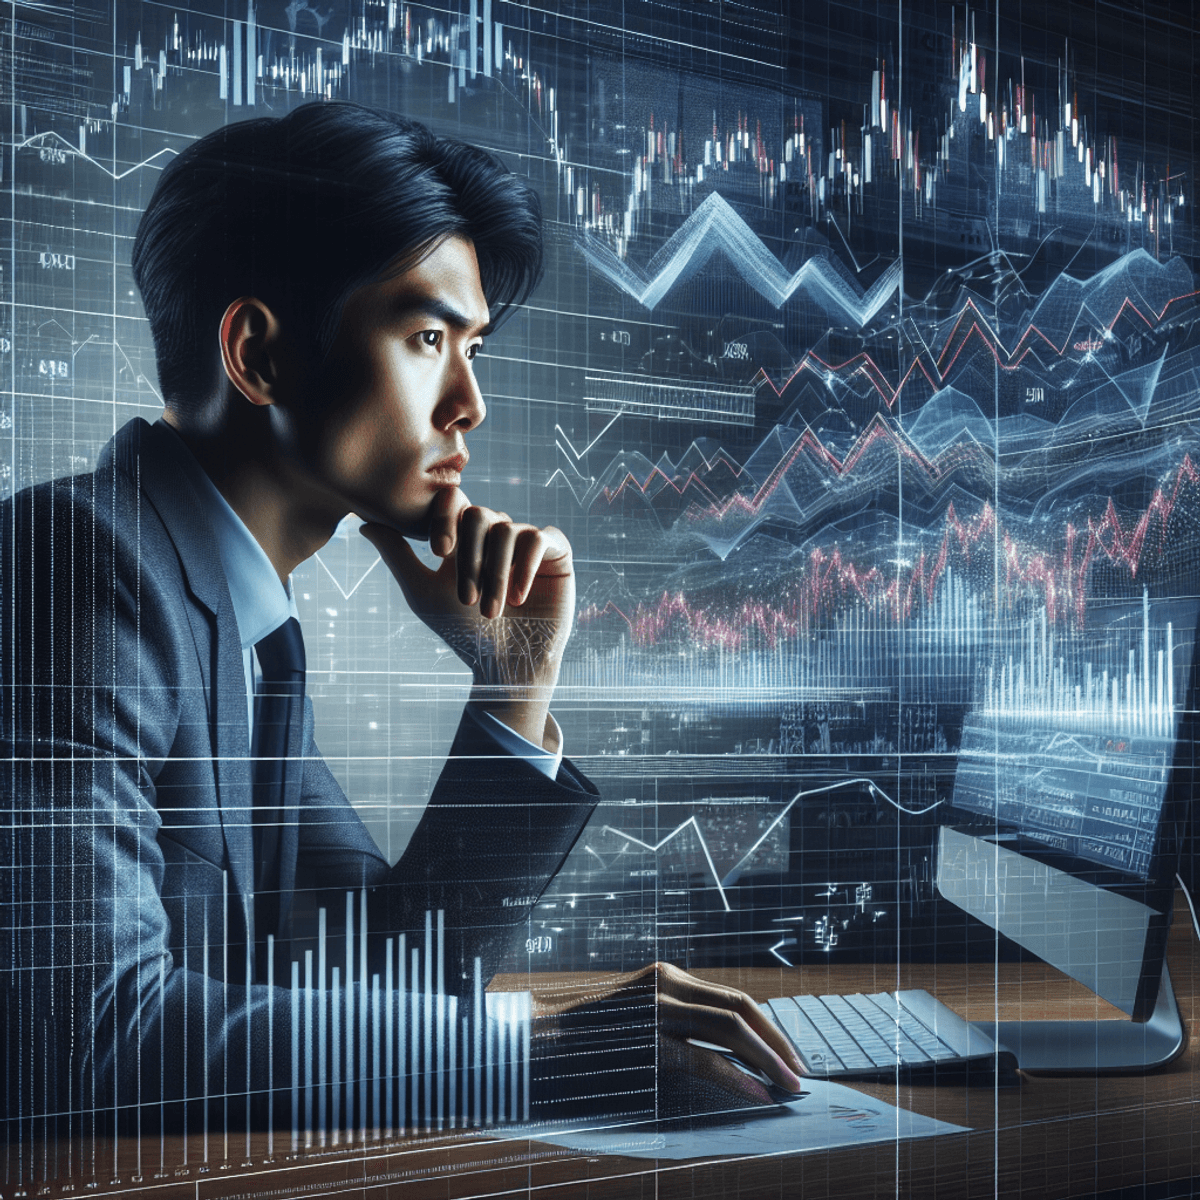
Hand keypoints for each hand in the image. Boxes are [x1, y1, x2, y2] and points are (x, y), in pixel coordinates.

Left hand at [361, 487, 574, 745]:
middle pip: (479, 514)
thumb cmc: (462, 633)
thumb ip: (397, 555)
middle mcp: (495, 534)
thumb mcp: (422, 593)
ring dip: (495, 573)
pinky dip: (525, 567)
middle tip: (465, 599)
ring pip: (507, 530)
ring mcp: (525, 541)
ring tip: (491, 610)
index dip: (444, 516)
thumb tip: (364, 523)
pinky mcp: (555, 553)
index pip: (454, 502)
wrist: (506, 665)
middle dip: (469, 557)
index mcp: (465, 537)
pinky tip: (519, 598)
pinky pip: (539, 538)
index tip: (437, 552)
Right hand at [529, 962, 805, 1121]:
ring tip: (790, 1086)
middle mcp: (666, 983)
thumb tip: (726, 1052)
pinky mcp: (645, 1038)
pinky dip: (736, 1078)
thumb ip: (676, 1022)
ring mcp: (656, 1008)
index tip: (790, 1056)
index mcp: (668, 976)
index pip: (734, 997)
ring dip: (768, 1058)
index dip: (769, 1027)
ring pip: (730, 1027)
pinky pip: (702, 1059)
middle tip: (801, 1074)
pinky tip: (757, 1094)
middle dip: (779, 1042)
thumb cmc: (589, 1035)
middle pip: (741, 1007)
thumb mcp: (639, 1016)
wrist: (536, 1035)